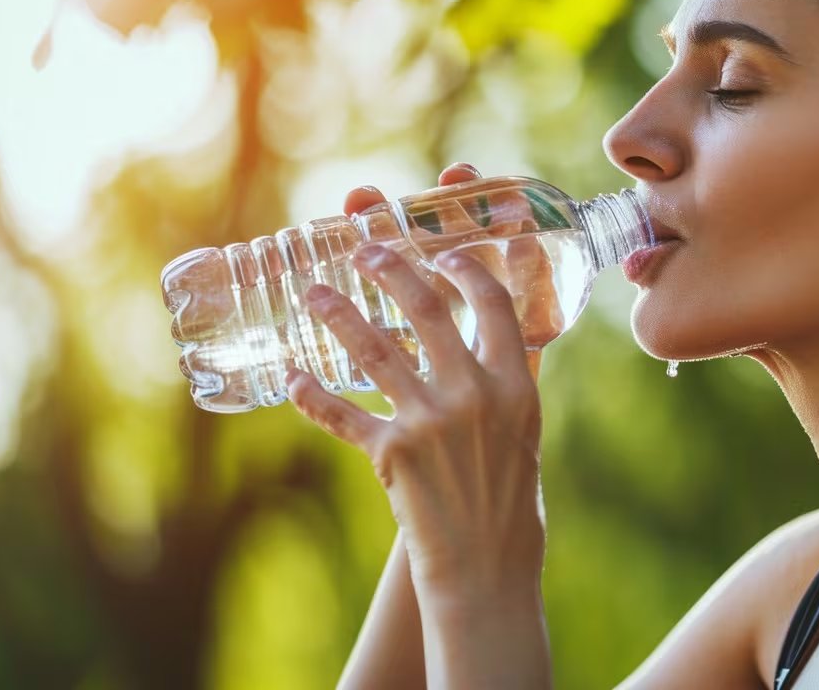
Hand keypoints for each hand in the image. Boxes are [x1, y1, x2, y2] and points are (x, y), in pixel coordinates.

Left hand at [290, 162, 546, 599]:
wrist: (487, 568)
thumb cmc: (510, 500)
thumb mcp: (524, 432)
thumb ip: (512, 381)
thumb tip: (511, 335)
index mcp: (515, 387)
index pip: (494, 306)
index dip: (467, 268)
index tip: (443, 249)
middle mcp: (475, 397)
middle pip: (427, 311)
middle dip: (391, 270)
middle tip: (364, 249)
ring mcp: (430, 423)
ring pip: (375, 350)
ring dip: (339, 315)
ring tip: (313, 293)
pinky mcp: (392, 455)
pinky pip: (342, 414)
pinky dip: (313, 396)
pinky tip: (294, 377)